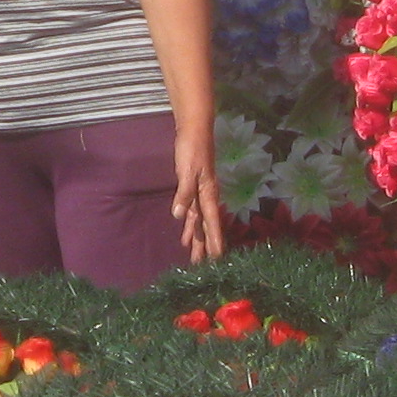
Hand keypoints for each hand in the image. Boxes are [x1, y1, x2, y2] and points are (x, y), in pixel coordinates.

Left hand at [174, 126, 224, 264]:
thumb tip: (180, 216)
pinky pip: (193, 211)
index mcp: (208, 193)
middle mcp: (206, 196)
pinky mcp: (193, 188)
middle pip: (206, 226)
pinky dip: (190, 224)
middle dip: (205, 245)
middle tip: (202, 265)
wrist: (194, 130)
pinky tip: (186, 233)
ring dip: (197, 238)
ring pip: (200, 221)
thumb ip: (184, 193)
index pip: (212, 222)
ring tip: (195, 256)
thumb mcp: (187, 170)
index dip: (214, 240)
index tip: (216, 258)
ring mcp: (200, 193)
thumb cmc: (192, 149)